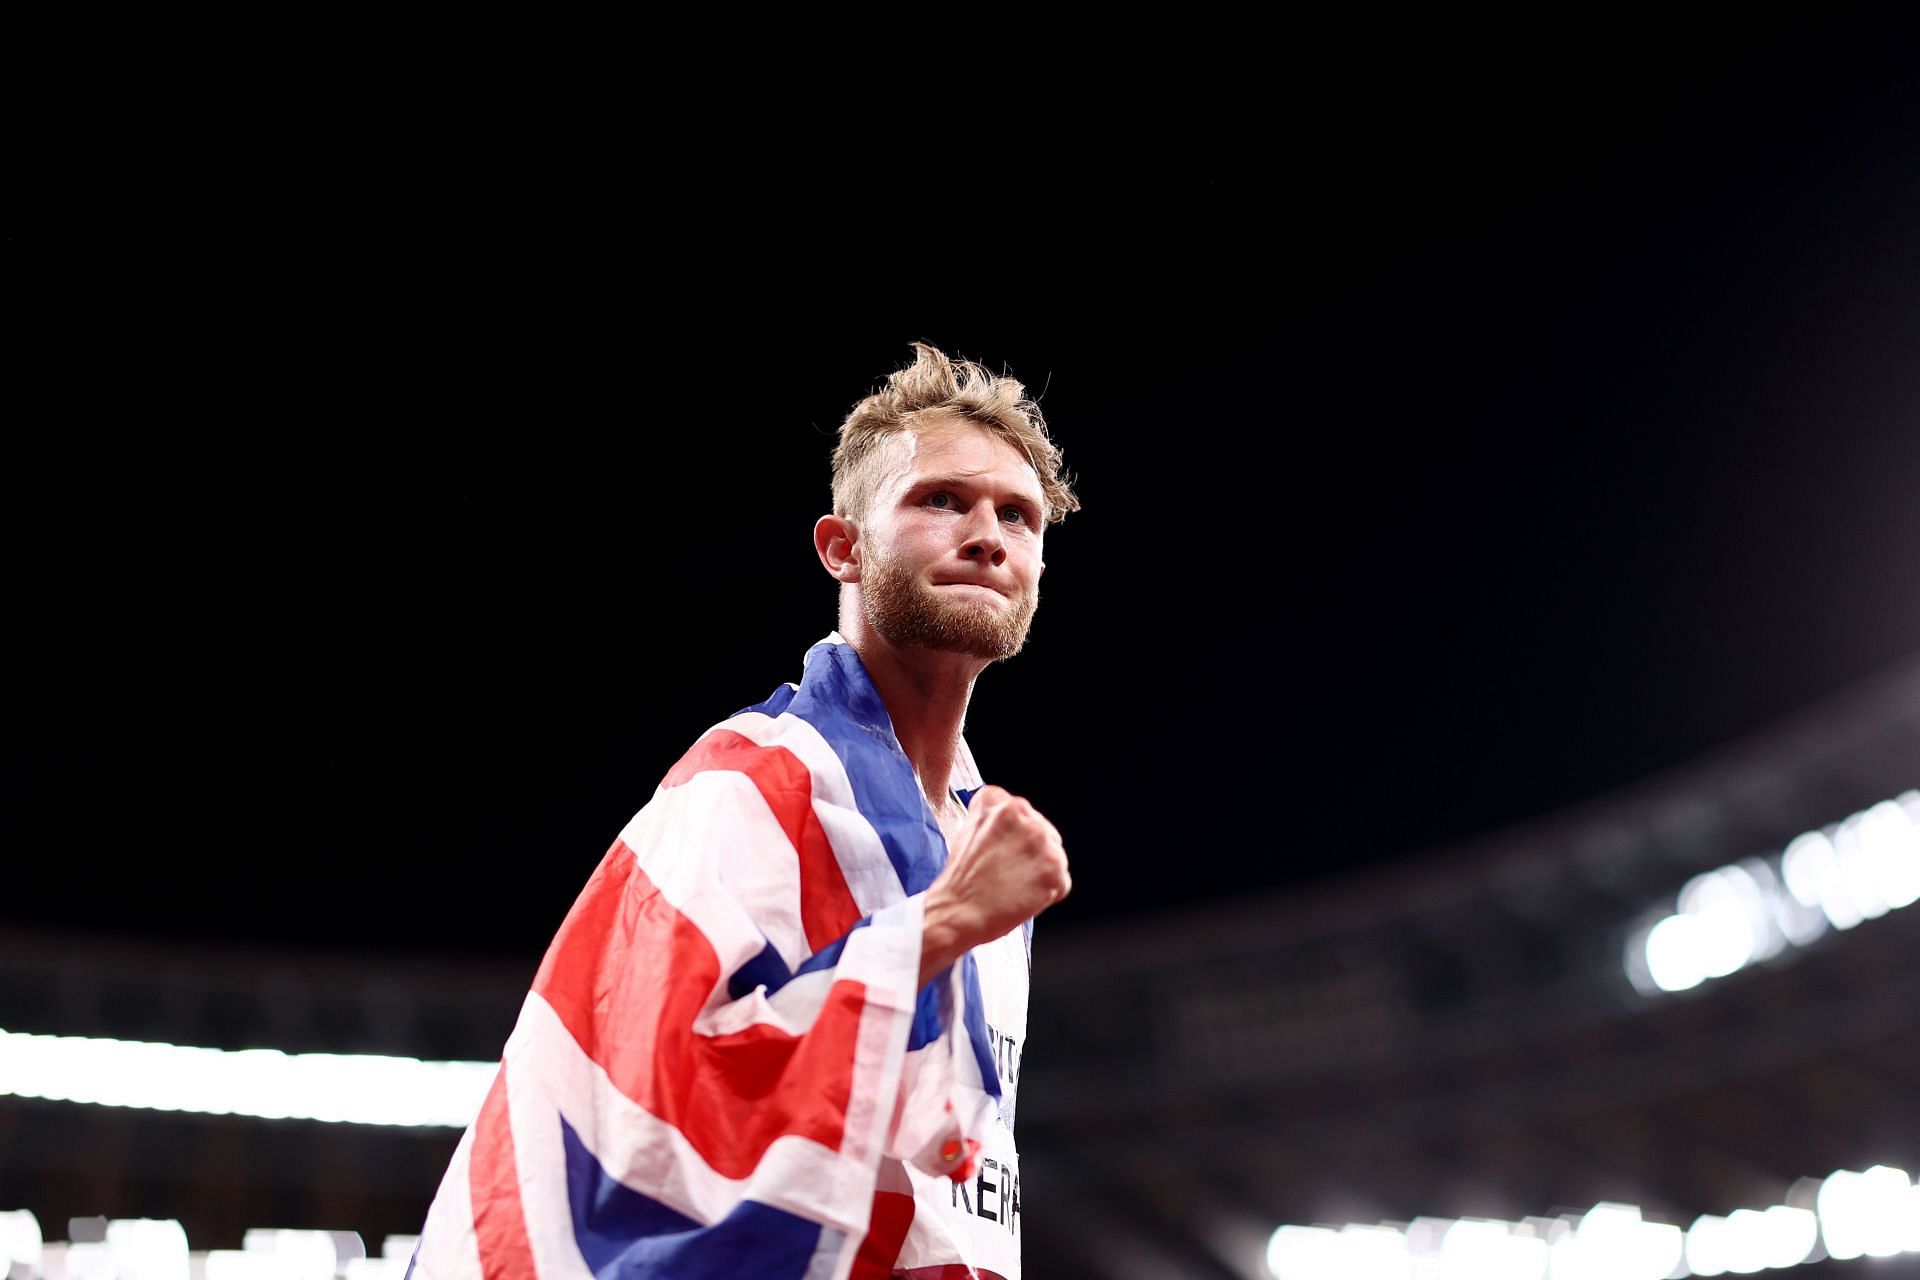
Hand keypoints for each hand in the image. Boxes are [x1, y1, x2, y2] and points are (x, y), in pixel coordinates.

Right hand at [918, 785, 1069, 984]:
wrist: (957, 912)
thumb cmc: (960, 881)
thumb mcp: (969, 831)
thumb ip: (996, 820)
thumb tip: (1017, 827)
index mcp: (996, 799)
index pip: (1022, 814)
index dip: (1015, 838)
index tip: (1002, 851)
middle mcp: (1021, 812)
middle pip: (1044, 832)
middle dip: (1031, 854)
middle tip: (1007, 872)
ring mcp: (1040, 839)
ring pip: (1055, 856)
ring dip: (1040, 873)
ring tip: (1013, 885)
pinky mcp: (1054, 867)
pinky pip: (1061, 882)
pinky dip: (1047, 895)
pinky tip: (1022, 896)